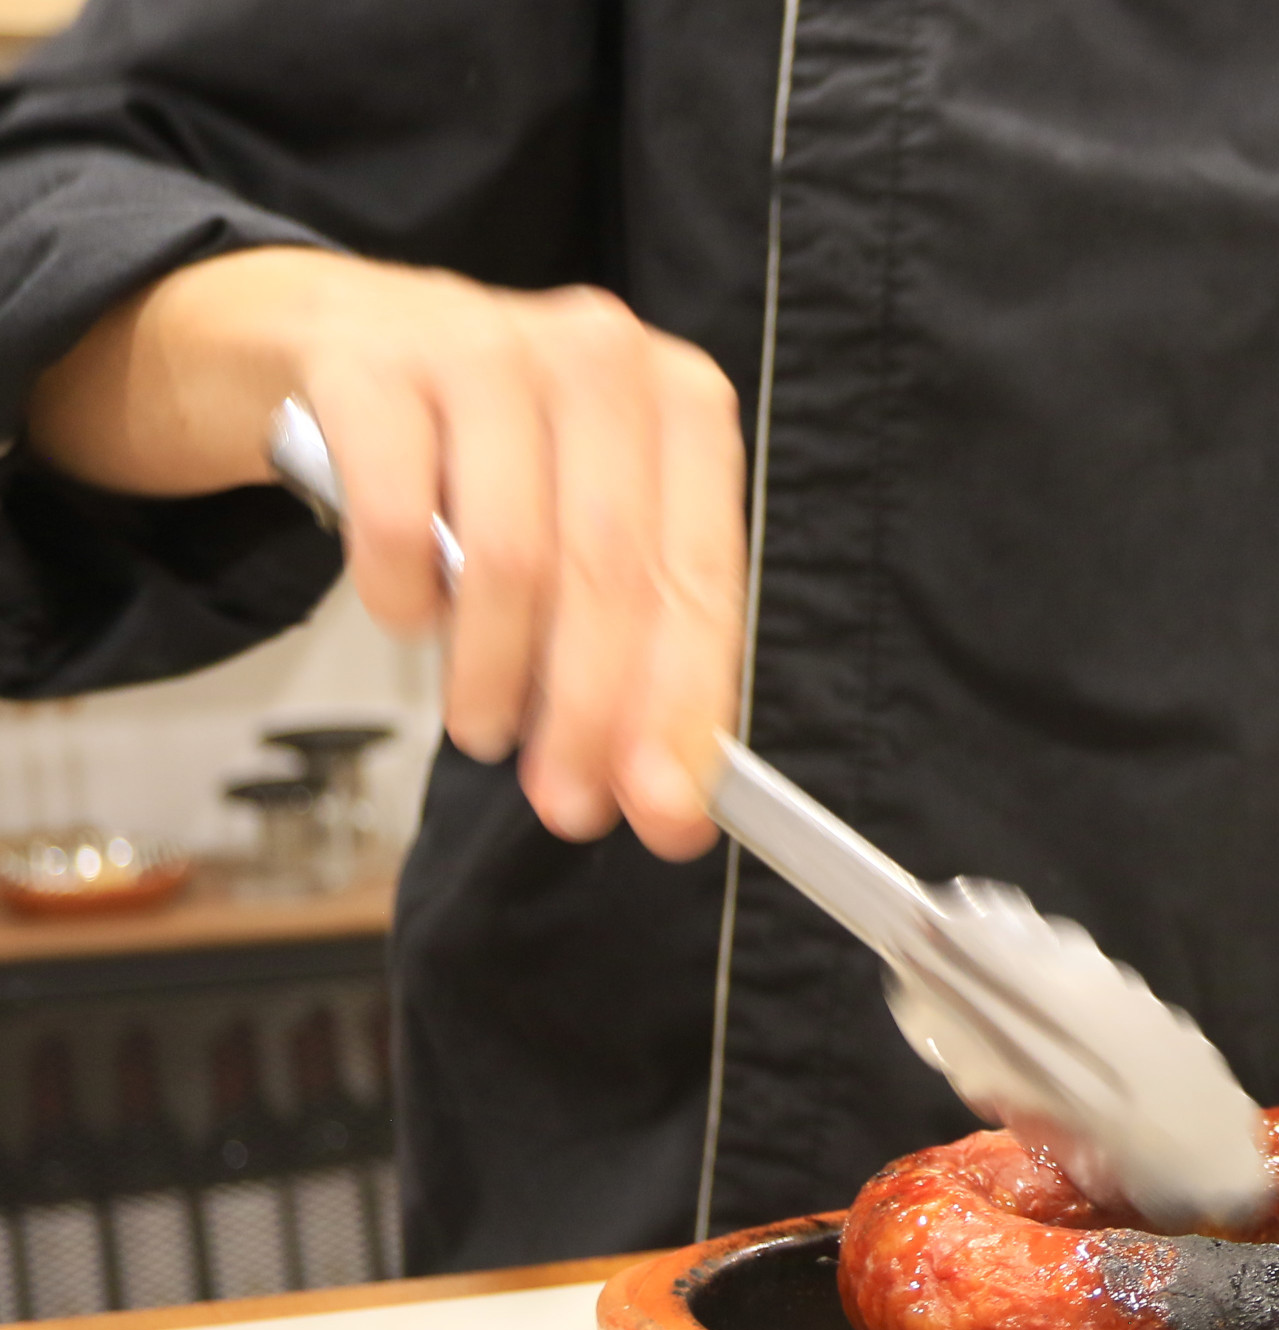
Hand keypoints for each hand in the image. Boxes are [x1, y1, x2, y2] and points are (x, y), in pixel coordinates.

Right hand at [26, 247, 743, 856]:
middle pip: (611, 574)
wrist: (345, 339)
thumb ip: (638, 645)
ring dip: (496, 674)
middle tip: (568, 802)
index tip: (664, 808)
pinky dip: (403, 598)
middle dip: (591, 715)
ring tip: (486, 726)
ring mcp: (483, 347)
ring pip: (511, 558)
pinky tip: (409, 619)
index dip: (681, 706)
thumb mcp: (589, 521)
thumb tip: (663, 791)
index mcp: (683, 403)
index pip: (701, 577)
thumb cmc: (493, 451)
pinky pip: (394, 520)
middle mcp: (599, 359)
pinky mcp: (370, 364)